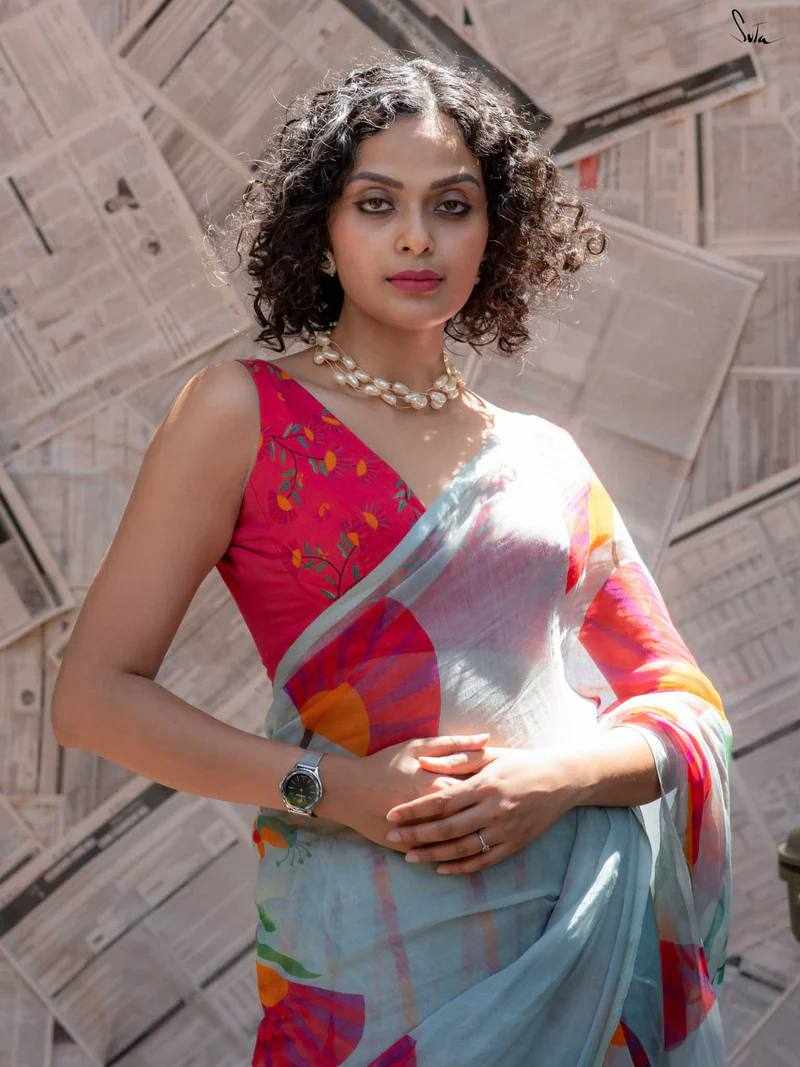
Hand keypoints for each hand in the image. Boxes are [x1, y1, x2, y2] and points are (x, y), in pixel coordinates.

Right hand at [335, 734, 493, 853]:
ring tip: (490, 830)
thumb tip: (486, 738)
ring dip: (475, 837)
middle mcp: (431, 810)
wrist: (348, 790)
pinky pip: (436, 855)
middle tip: (505, 811)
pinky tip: (468, 851)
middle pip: (470, 816)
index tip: (505, 786)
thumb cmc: (385, 763)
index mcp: (436, 783)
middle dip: (488, 815)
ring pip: (456, 840)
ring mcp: (420, 832)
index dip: (494, 789)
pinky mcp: (409, 847)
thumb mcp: (418, 746)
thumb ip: (453, 744)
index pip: (475, 789)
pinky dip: (453, 855)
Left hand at [383, 745, 577, 873]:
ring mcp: (505, 830)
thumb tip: (422, 763)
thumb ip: (456, 759)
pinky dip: (461, 867)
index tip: (391, 815)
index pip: (441, 800)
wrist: (561, 780)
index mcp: (485, 785)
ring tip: (410, 857)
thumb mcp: (490, 754)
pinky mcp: (515, 845)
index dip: (414, 810)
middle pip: (447, 828)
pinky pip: (484, 861)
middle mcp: (494, 809)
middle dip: (416, 834)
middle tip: (391, 838)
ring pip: (463, 849)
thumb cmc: (520, 762)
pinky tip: (441, 868)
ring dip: (433, 855)